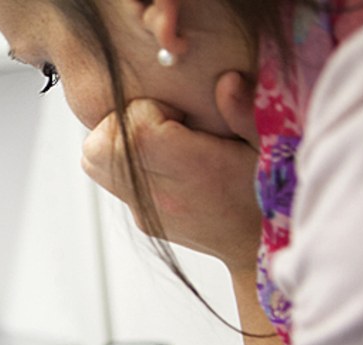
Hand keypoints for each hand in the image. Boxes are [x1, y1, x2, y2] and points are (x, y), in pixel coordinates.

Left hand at [81, 71, 260, 272]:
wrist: (259, 245)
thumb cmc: (269, 190)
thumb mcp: (270, 145)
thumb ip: (246, 113)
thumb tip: (226, 80)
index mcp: (190, 172)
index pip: (133, 129)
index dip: (148, 109)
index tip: (180, 114)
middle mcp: (159, 195)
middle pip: (97, 145)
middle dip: (122, 122)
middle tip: (162, 123)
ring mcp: (144, 210)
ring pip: (92, 161)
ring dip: (116, 140)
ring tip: (158, 138)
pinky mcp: (140, 217)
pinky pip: (108, 178)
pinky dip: (124, 160)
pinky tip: (162, 158)